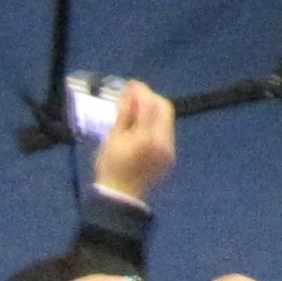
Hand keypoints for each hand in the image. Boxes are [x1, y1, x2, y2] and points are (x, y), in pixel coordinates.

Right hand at [90, 80, 176, 200]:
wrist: (121, 196)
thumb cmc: (110, 166)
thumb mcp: (112, 139)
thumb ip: (124, 114)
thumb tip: (130, 92)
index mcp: (145, 138)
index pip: (148, 105)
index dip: (141, 91)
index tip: (131, 84)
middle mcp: (162, 142)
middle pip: (164, 108)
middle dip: (151, 98)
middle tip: (135, 95)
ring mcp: (169, 149)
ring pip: (167, 119)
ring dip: (154, 110)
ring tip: (137, 109)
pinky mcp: (171, 155)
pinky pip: (167, 132)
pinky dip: (156, 124)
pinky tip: (142, 126)